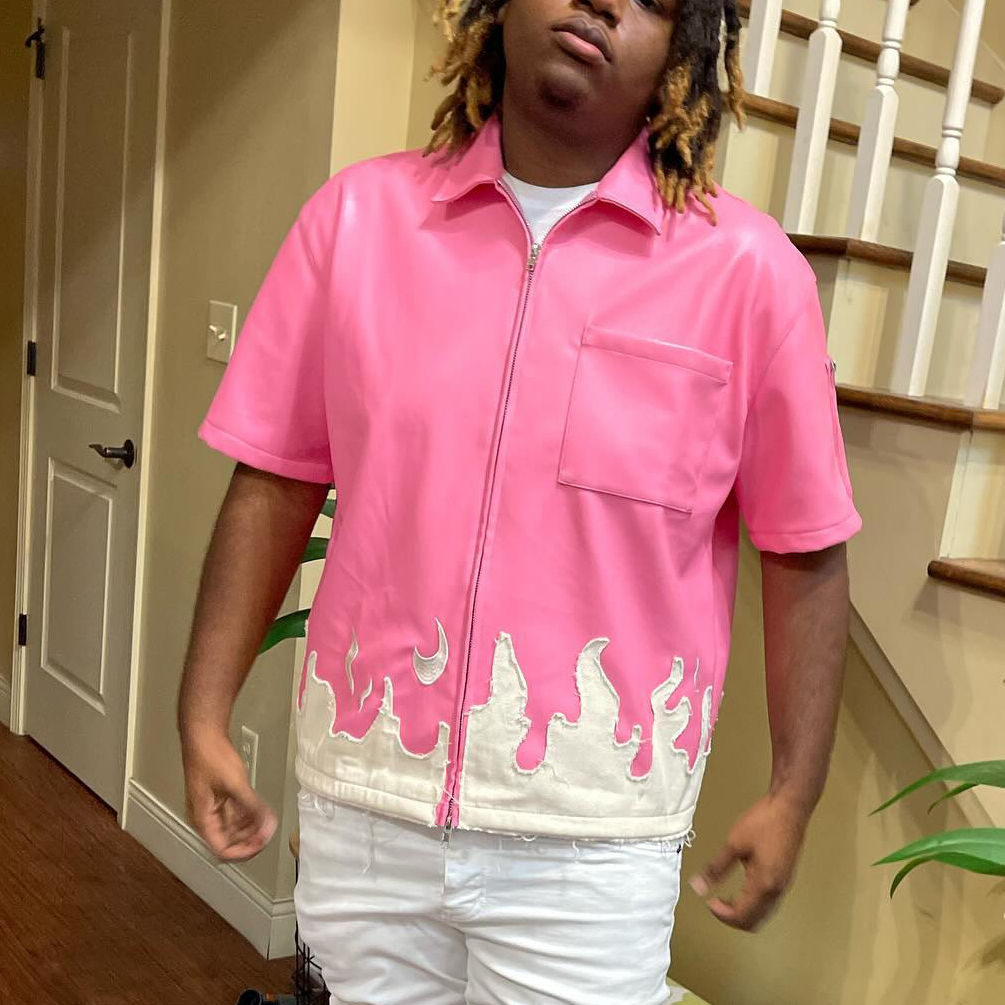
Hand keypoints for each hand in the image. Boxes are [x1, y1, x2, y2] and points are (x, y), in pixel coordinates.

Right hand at [181, 727, 277, 861]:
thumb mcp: (235, 785)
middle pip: (229, 840)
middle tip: (268, 834)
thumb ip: (252, 808)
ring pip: (234, 828)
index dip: (242, 852)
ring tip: (268, 823)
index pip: (222, 849)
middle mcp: (207, 816)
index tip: (260, 845)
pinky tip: (262, 812)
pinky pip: (235, 813)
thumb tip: (267, 827)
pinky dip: (249, 815)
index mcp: (203, 819)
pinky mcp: (221, 796)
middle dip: (250, 839)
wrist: (204, 735)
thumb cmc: (210, 757)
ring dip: (251, 828)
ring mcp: (214, 806)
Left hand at [688, 793, 808, 930]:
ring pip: (763, 914)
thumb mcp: (734, 843)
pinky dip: (753, 904)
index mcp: (764, 885)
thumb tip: (699, 886)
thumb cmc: (765, 822)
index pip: (741, 916)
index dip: (722, 914)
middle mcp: (777, 890)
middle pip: (754, 921)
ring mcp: (784, 885)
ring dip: (743, 912)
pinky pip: (769, 903)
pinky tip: (743, 889)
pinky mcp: (785, 877)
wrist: (790, 808)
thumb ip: (716, 867)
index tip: (708, 901)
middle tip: (716, 904)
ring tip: (726, 898)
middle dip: (732, 918)